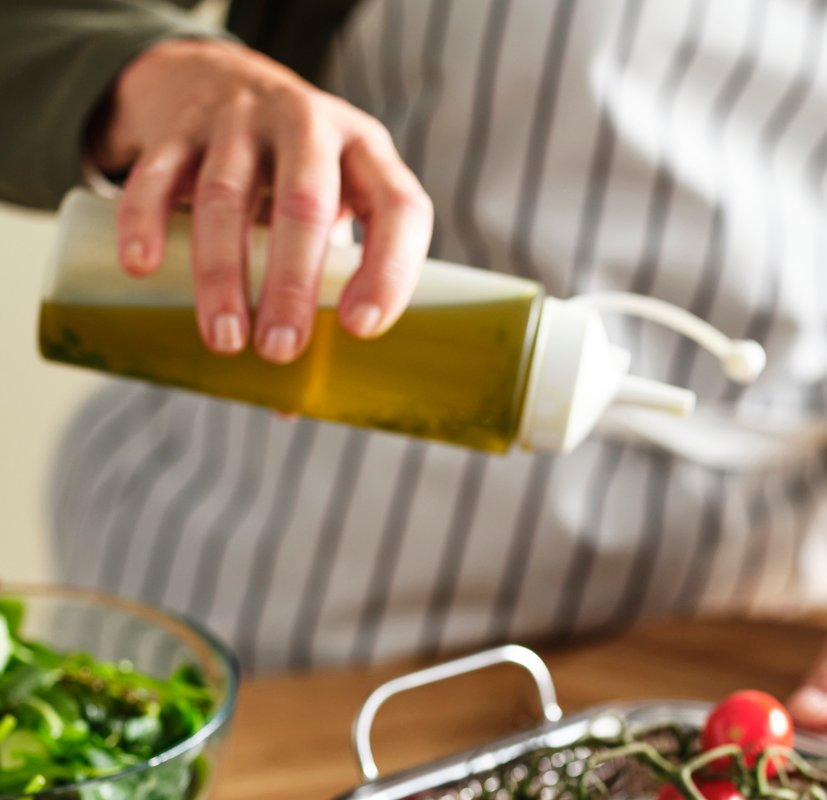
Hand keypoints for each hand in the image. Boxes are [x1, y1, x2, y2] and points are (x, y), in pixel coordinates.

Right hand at [90, 39, 432, 361]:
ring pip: (227, 194)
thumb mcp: (333, 216)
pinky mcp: (180, 126)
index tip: (361, 330)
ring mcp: (242, 121)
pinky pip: (159, 171)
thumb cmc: (299, 180)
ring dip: (223, 272)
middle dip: (292, 285)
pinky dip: (146, 221)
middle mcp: (310, 127)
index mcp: (368, 155)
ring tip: (224, 340)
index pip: (398, 210)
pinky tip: (142, 269)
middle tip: (281, 351)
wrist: (225, 82)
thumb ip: (320, 298)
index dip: (389, 270)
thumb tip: (291, 405)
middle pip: (304, 205)